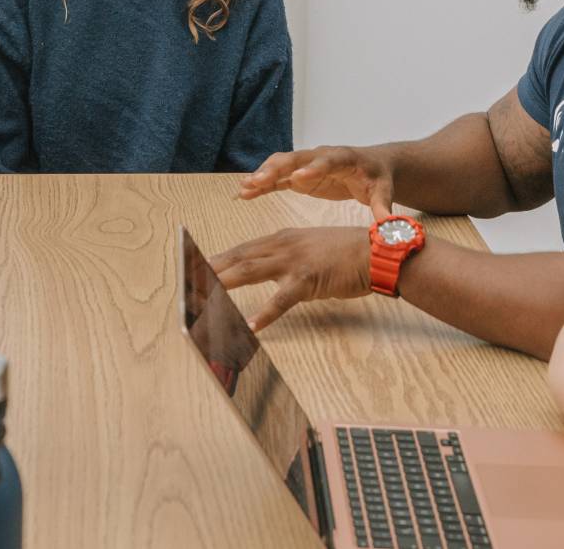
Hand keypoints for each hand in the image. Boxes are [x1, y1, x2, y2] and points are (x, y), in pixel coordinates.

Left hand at [208, 226, 372, 332]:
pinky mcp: (309, 279)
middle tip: (186, 283)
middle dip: (210, 270)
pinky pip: (282, 299)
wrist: (376, 252)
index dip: (215, 259)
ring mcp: (294, 261)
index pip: (241, 249)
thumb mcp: (309, 248)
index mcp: (281, 238)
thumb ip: (285, 256)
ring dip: (224, 285)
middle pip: (238, 258)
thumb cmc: (345, 253)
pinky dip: (266, 312)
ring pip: (250, 271)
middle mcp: (282, 245)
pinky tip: (253, 325)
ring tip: (203, 298)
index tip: (192, 267)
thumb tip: (264, 268)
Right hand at [238, 145, 397, 217]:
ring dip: (263, 174)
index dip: (314, 168)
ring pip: (281, 164)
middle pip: (296, 158)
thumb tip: (387, 226)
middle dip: (277, 168)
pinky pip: (277, 177)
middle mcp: (321, 156)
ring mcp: (308, 164)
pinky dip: (262, 184)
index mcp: (344, 158)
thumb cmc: (379, 178)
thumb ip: (382, 207)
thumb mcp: (383, 192)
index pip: (327, 161)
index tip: (299, 177)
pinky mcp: (300, 175)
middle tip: (258, 180)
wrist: (373, 166)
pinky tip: (245, 193)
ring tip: (245, 188)